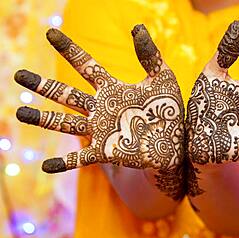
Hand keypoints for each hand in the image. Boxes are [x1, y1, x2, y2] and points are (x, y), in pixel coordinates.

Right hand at [15, 25, 184, 199]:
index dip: (69, 49)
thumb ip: (149, 54)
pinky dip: (64, 162)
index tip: (50, 33)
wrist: (176, 143)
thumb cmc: (170, 110)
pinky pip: (80, 157)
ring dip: (44, 118)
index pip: (86, 66)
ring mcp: (101, 130)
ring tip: (20, 112)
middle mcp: (101, 108)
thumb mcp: (162, 78)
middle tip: (19, 76)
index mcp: (113, 89)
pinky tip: (46, 167)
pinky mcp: (105, 151)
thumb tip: (136, 26)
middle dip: (43, 86)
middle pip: (66, 94)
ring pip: (66, 123)